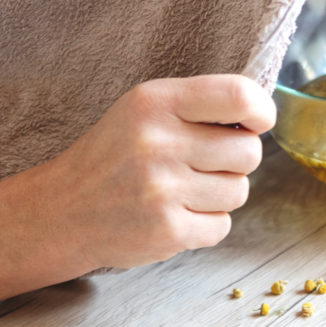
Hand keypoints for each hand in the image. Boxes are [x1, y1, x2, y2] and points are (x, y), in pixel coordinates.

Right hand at [50, 74, 273, 270]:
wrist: (63, 209)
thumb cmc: (114, 154)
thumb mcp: (144, 109)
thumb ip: (198, 105)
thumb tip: (261, 116)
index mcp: (156, 102)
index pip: (239, 96)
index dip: (262, 111)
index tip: (258, 122)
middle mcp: (159, 142)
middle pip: (249, 152)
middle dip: (237, 159)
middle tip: (206, 163)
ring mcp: (163, 189)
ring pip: (239, 191)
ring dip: (221, 193)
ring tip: (185, 189)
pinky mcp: (167, 230)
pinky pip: (223, 226)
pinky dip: (207, 223)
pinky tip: (177, 213)